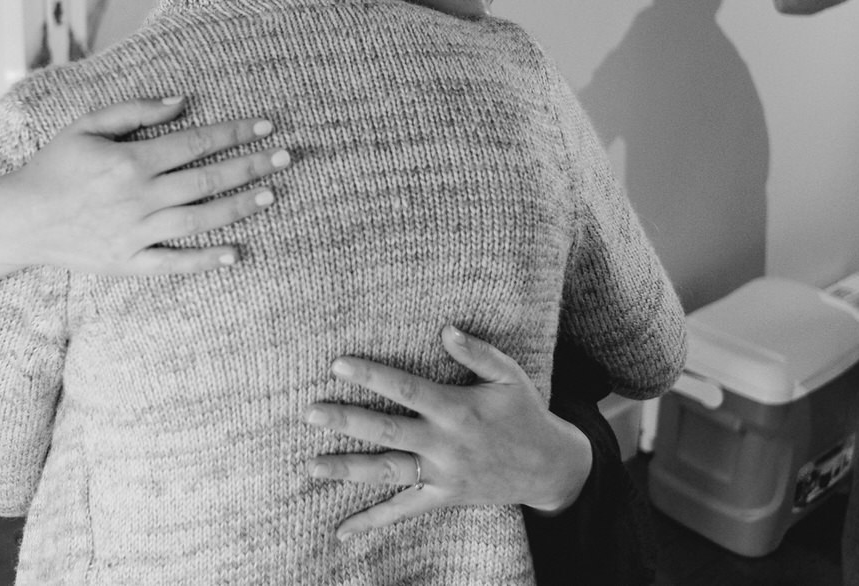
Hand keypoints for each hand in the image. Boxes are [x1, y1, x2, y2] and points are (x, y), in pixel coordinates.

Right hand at [0, 96, 291, 275]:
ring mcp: (135, 234)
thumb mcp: (87, 125)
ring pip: (199, 220)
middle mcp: (138, 198)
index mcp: (130, 161)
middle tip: (286, 156)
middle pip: (207, 180)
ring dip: (238, 207)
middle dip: (250, 166)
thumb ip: (135, 111)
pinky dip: (205, 261)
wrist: (20, 220)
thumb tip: (182, 101)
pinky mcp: (128, 263)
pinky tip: (235, 254)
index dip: (234, 132)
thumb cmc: (54, 167)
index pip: (195, 143)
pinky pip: (173, 264)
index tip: (266, 125)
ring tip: (271, 195)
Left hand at [302, 326, 593, 539]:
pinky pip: (403, 512)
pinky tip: (342, 531)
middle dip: (346, 421)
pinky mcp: (443, 498)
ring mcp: (442, 475)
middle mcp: (445, 444)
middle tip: (309, 412)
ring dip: (347, 469)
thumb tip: (444, 328)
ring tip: (311, 465)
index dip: (372, 375)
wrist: (549, 468)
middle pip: (387, 431)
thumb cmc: (524, 413)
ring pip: (387, 472)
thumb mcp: (508, 376)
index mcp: (457, 409)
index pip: (407, 389)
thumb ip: (476, 352)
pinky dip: (372, 522)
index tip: (337, 365)